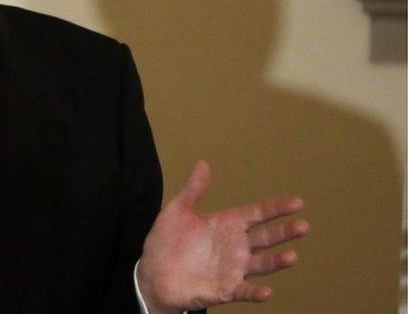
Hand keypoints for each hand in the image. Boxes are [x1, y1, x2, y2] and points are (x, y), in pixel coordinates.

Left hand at [136, 160, 308, 312]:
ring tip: (292, 257)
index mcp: (226, 225)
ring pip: (261, 264)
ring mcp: (232, 269)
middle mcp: (235, 247)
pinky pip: (244, 291)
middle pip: (266, 238)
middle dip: (284, 233)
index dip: (276, 208)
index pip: (257, 214)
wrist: (151, 274)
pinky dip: (255, 292)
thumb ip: (193, 190)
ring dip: (276, 262)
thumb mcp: (177, 211)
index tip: (297, 202)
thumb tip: (203, 163)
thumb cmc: (166, 242)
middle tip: (303, 226)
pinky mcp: (224, 290)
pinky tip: (267, 291)